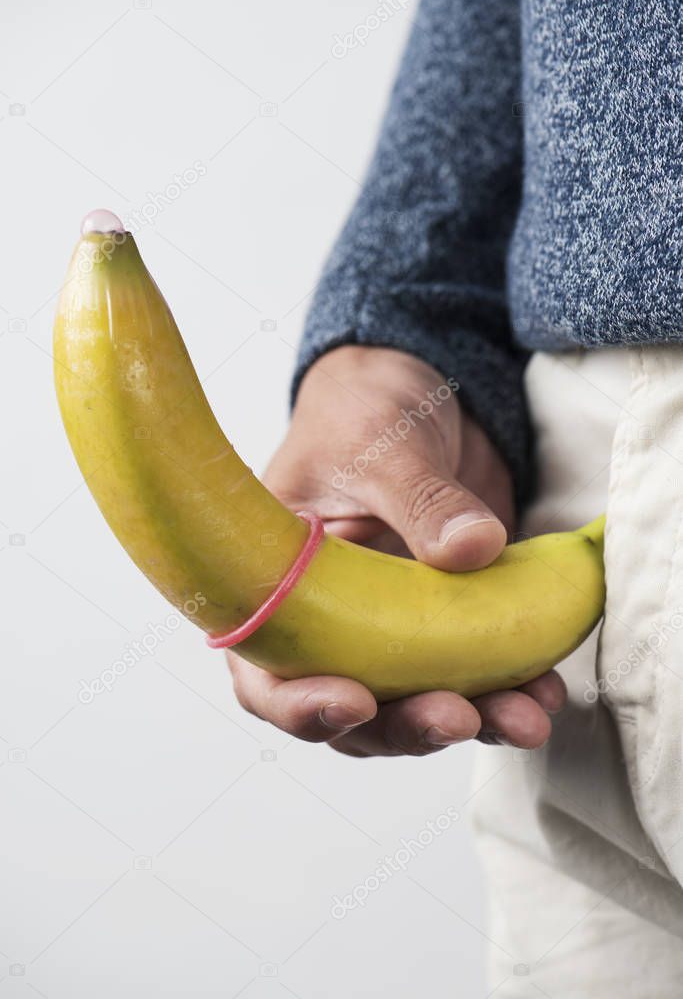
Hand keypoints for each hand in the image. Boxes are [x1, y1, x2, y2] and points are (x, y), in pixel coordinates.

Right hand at [227, 345, 565, 755]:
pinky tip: (543, 690)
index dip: (299, 705)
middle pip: (348, 708)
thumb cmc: (363, 409)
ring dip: (468, 719)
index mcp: (275, 582)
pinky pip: (469, 672)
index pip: (263, 671)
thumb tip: (474, 549)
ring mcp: (385, 627)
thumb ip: (421, 497)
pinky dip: (505, 688)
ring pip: (412, 703)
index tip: (355, 702)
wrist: (418, 395)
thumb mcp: (381, 439)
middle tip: (459, 717)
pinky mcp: (442, 622)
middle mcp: (324, 620)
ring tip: (523, 717)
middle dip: (403, 725)